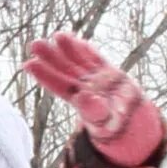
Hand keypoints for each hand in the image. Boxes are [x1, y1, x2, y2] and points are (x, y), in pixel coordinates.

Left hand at [24, 33, 165, 167]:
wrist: (137, 129)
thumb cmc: (119, 133)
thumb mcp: (107, 125)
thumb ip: (94, 112)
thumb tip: (81, 96)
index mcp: (81, 103)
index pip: (60, 87)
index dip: (44, 75)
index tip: (28, 64)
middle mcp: (87, 90)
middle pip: (66, 71)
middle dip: (51, 57)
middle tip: (34, 44)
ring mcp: (100, 81)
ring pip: (81, 62)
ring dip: (69, 48)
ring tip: (58, 35)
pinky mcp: (113, 76)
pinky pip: (98, 61)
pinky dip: (89, 52)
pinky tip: (79, 41)